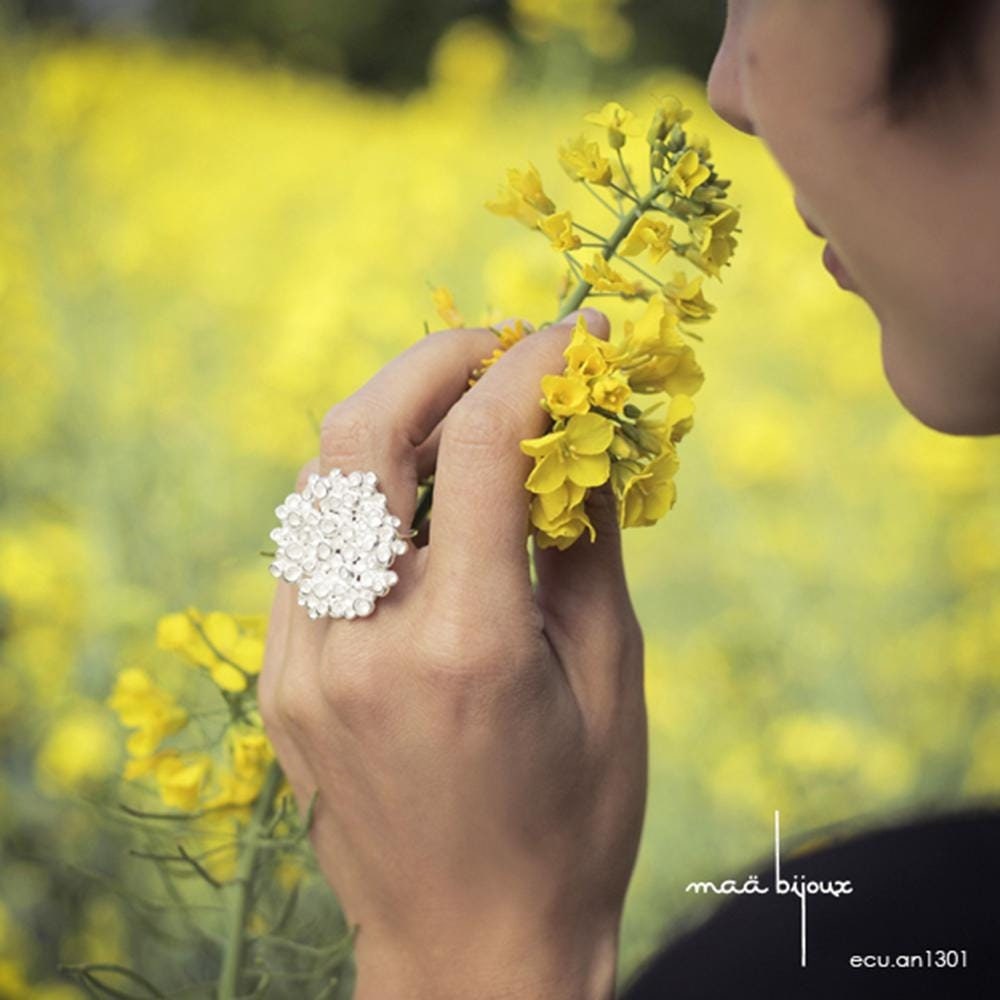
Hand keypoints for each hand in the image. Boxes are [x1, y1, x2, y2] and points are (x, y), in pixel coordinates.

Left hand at [259, 309, 647, 999]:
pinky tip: (414, 494)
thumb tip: (581, 441)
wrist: (471, 952)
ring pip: (318, 482)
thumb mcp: (612, 681)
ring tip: (460, 409)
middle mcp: (363, 645)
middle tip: (499, 346)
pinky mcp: (285, 684)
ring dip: (391, 417)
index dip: (532, 367)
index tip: (575, 335)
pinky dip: (361, 491)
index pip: (480, 448)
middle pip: (359, 434)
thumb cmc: (570, 828)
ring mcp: (305, 665)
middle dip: (434, 359)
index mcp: (465, 647)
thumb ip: (588, 546)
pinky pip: (308, 547)